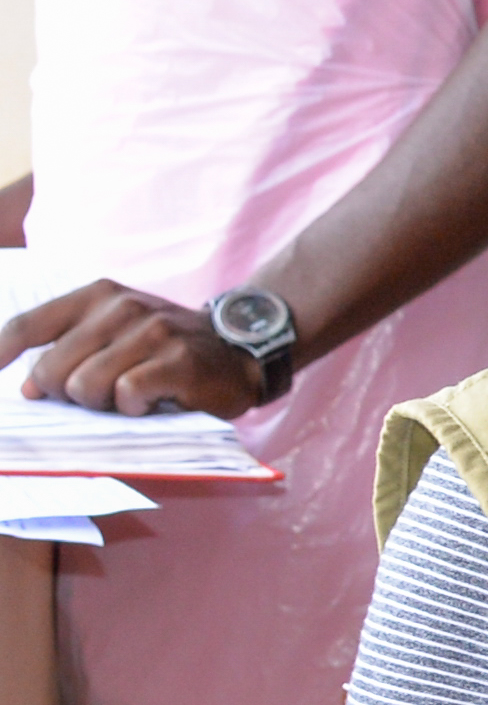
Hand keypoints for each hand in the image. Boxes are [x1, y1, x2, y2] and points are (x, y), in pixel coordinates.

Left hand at [0, 281, 261, 415]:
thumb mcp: (115, 331)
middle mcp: (121, 307)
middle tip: (99, 397)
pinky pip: (127, 394)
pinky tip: (152, 402)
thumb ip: (69, 351)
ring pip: (86, 386)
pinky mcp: (176, 360)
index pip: (28, 326)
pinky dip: (134, 408)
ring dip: (103, 404)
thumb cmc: (166, 347)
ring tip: (129, 397)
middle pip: (52, 370)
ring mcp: (151, 332)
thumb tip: (28, 388)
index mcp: (97, 296)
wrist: (241, 348)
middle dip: (67, 395)